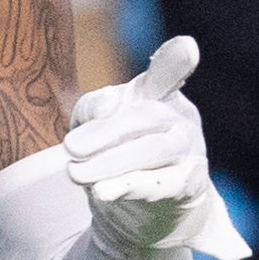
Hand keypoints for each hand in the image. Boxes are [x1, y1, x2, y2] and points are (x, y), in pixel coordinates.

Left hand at [65, 36, 228, 257]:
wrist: (143, 212)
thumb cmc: (116, 153)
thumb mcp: (95, 124)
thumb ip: (95, 108)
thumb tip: (106, 107)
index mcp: (158, 94)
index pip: (166, 73)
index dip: (176, 60)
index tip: (187, 47)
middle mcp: (179, 119)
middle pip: (144, 117)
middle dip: (104, 132)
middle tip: (69, 147)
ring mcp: (189, 153)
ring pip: (152, 152)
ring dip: (111, 163)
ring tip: (76, 174)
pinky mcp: (188, 187)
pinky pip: (161, 185)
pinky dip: (130, 187)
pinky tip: (104, 191)